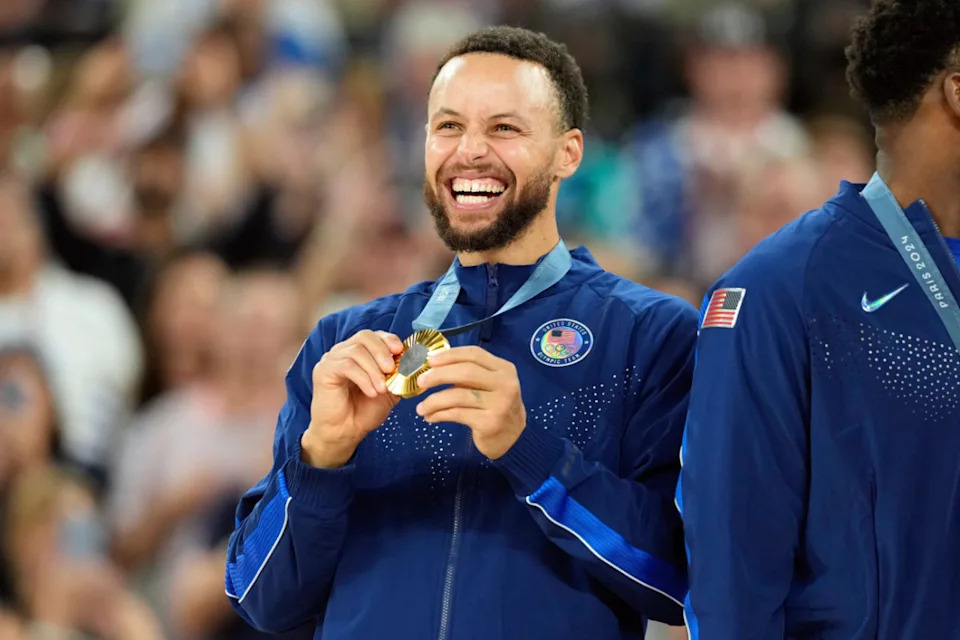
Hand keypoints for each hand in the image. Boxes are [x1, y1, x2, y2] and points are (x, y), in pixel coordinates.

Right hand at [301, 330, 402, 468]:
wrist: (345, 432)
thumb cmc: (364, 411)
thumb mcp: (388, 391)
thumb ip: (398, 375)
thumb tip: (414, 363)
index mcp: (358, 353)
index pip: (373, 335)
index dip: (387, 339)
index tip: (400, 350)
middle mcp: (343, 352)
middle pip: (364, 336)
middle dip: (381, 350)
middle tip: (391, 369)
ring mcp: (331, 360)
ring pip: (356, 351)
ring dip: (373, 370)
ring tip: (381, 389)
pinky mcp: (323, 371)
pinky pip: (346, 366)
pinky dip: (363, 378)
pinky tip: (371, 392)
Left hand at [415, 347, 525, 459]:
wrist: (511, 437)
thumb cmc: (495, 406)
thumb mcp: (488, 385)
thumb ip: (468, 374)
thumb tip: (433, 367)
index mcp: (504, 369)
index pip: (474, 354)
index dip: (450, 355)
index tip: (430, 360)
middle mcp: (505, 384)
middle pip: (465, 372)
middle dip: (438, 375)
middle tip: (420, 382)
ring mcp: (499, 404)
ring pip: (458, 395)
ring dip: (433, 401)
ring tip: (421, 408)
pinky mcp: (490, 423)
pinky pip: (457, 414)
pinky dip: (439, 414)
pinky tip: (431, 417)